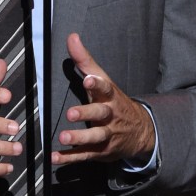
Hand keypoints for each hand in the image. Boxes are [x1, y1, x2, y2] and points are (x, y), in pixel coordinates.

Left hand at [52, 33, 155, 165]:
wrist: (140, 131)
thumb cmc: (113, 101)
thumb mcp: (102, 80)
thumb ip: (84, 60)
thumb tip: (71, 37)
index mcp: (109, 96)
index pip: (105, 88)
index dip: (97, 84)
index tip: (88, 80)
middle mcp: (110, 116)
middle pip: (100, 114)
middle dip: (87, 114)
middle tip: (71, 113)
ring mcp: (107, 135)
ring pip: (94, 138)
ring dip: (79, 138)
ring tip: (63, 136)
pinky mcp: (100, 152)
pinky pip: (85, 155)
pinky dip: (70, 157)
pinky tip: (55, 157)